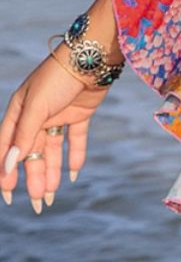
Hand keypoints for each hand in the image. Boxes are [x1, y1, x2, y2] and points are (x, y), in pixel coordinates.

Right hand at [0, 54, 110, 213]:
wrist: (91, 58)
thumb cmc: (56, 78)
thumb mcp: (36, 107)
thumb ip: (24, 136)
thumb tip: (9, 164)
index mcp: (18, 113)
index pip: (7, 148)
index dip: (6, 171)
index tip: (7, 194)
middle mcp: (36, 116)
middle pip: (32, 153)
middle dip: (33, 178)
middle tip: (38, 203)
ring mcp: (58, 115)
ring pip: (52, 150)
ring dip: (51, 172)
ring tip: (52, 195)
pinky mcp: (80, 115)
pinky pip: (75, 140)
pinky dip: (74, 156)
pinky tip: (73, 175)